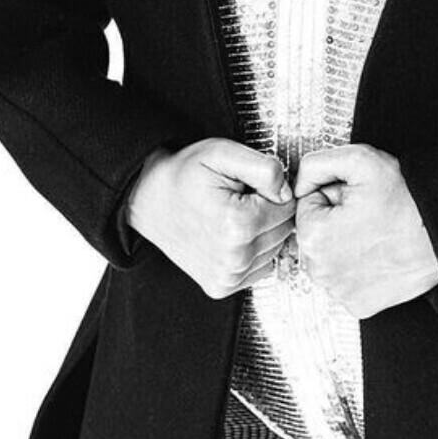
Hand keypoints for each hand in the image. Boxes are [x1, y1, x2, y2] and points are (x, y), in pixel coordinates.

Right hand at [126, 138, 295, 299]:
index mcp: (237, 224)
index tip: (249, 185)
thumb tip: (288, 191)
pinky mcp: (222, 286)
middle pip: (284, 229)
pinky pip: (261, 266)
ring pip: (275, 248)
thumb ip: (264, 168)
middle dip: (268, 210)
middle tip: (239, 198)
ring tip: (232, 215)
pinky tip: (231, 234)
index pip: (288, 206)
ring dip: (261, 231)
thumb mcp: (223, 153)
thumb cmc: (184, 174)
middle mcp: (234, 257)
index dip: (272, 190)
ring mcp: (227, 276)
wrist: (149, 198)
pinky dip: (253, 250)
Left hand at [293, 144, 437, 318]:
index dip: (334, 194)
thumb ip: (316, 164)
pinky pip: (346, 281)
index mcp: (314, 235)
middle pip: (317, 232)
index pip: (308, 204)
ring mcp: (340, 292)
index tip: (357, 198)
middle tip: (368, 215)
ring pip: (330, 257)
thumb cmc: (408, 199)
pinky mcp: (358, 306)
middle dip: (336, 220)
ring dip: (345, 245)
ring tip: (376, 234)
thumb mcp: (359, 160)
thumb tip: (298, 184)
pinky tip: (379, 256)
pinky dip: (358, 269)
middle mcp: (321, 271)